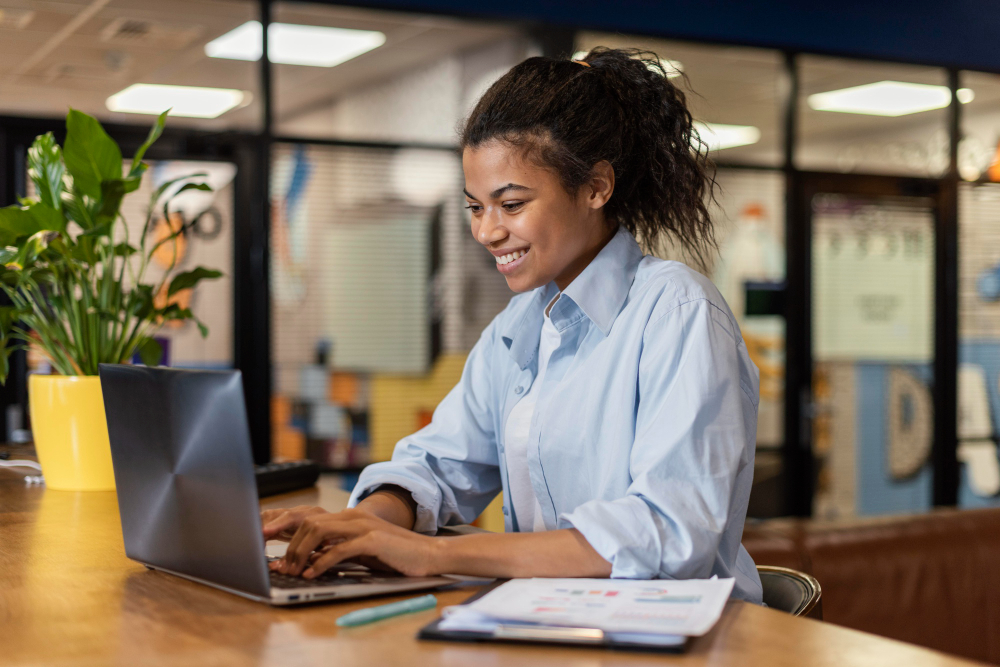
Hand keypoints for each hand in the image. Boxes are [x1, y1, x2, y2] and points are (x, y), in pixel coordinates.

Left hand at [269, 507, 443, 578]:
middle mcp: (354, 516)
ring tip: (293, 571)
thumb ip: (338, 551)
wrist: (428, 554)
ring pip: (319, 532)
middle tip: (281, 567)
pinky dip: (321, 563)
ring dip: (301, 553)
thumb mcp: (362, 552)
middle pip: (309, 523)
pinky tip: (312, 574)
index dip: (290, 536)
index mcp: (350, 517)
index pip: (311, 520)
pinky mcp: (372, 540)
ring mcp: (363, 526)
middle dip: (290, 545)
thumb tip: (311, 560)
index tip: (277, 554)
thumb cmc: (396, 555)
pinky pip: (338, 550)